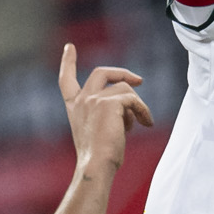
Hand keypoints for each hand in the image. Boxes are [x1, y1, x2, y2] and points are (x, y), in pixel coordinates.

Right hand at [59, 45, 151, 174]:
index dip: (68, 62)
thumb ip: (106, 114)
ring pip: (125, 89)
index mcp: (74, 108)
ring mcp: (94, 99)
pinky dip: (143, 111)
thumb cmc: (99, 158)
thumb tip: (129, 107)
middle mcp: (81, 100)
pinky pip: (134, 100)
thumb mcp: (97, 131)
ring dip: (136, 106)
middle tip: (139, 80)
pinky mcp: (109, 103)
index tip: (70, 47)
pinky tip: (147, 123)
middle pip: (101, 73)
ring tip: (140, 123)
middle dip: (121, 72)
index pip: (66, 80)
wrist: (96, 166)